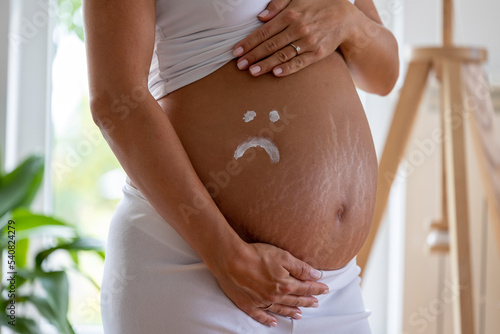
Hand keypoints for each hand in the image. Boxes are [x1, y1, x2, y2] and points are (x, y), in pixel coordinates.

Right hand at [211, 242, 328, 326]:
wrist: (231, 260)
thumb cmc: (256, 255)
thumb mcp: (283, 256)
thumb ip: (300, 268)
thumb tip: (316, 275)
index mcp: (285, 284)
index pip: (305, 288)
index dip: (316, 288)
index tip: (325, 289)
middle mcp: (275, 296)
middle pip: (295, 300)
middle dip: (307, 301)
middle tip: (315, 303)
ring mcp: (261, 302)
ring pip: (280, 309)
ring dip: (291, 312)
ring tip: (300, 314)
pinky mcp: (247, 304)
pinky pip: (260, 316)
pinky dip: (267, 320)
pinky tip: (272, 322)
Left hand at [232, 0, 358, 76]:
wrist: (346, 18)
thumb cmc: (319, 5)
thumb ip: (278, 4)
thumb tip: (261, 17)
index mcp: (291, 14)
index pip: (264, 31)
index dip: (249, 42)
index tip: (237, 51)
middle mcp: (298, 29)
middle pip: (270, 45)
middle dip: (253, 56)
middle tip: (239, 65)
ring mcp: (308, 42)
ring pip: (282, 55)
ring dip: (266, 65)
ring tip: (252, 72)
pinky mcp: (317, 54)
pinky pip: (300, 63)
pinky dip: (287, 69)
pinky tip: (275, 73)